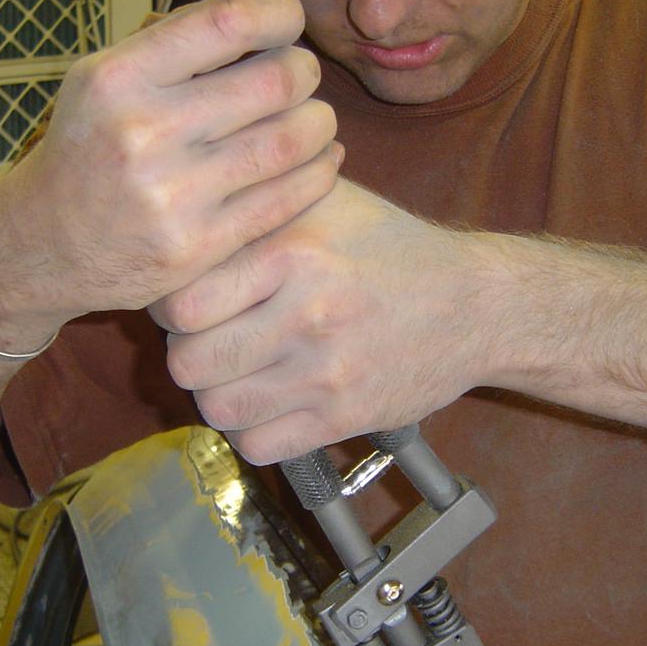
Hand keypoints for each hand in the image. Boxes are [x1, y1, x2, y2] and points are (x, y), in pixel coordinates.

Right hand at [0, 0, 341, 346]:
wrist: (43, 245)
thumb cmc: (90, 146)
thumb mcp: (115, 78)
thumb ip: (189, 31)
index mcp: (118, 78)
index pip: (229, 21)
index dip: (280, 12)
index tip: (287, 20)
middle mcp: (143, 133)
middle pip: (276, 80)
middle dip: (303, 70)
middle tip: (300, 75)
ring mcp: (172, 196)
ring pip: (292, 140)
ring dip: (319, 122)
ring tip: (313, 118)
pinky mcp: (198, 248)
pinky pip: (287, 199)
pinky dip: (318, 172)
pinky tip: (319, 161)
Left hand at [150, 179, 496, 463]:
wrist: (477, 304)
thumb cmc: (391, 247)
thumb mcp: (327, 200)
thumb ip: (256, 200)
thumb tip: (184, 206)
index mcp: (293, 251)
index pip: (179, 303)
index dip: (169, 308)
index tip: (187, 305)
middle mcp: (307, 313)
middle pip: (189, 362)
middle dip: (190, 355)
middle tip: (209, 342)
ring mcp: (326, 372)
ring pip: (218, 409)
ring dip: (218, 396)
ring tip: (237, 374)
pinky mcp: (344, 418)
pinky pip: (259, 446)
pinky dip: (252, 431)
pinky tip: (268, 405)